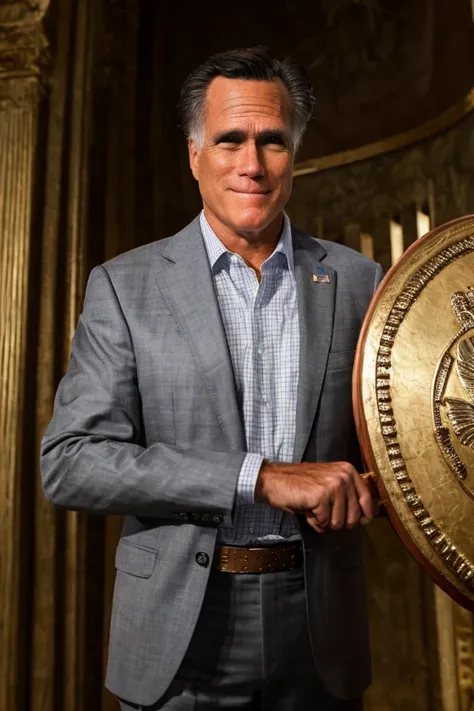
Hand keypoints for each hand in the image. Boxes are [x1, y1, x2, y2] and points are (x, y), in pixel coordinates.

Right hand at [255, 460, 373, 532]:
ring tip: (314, 510)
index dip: (365, 514)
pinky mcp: (322, 495)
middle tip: (326, 516)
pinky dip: (315, 521)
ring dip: (325, 522)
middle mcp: (344, 475)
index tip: (362, 521)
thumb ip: (345, 496)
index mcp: (347, 470)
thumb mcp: (328, 485)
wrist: (274, 480)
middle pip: (354, 516)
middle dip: (340, 523)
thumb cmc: (300, 485)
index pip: (366, 498)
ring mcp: (334, 485)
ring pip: (339, 522)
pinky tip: (308, 511)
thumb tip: (362, 518)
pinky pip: (325, 521)